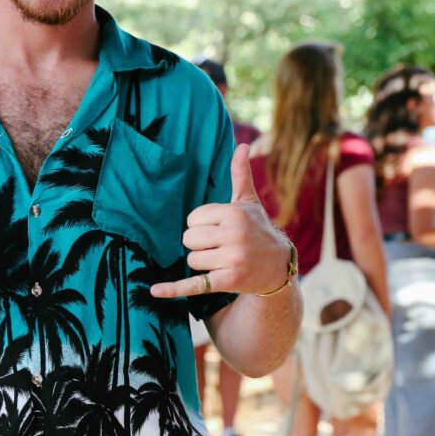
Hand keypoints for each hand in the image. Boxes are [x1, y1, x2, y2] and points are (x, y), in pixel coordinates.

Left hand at [151, 144, 290, 298]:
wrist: (279, 266)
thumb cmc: (258, 230)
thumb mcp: (249, 202)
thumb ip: (240, 175)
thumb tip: (243, 145)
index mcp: (235, 213)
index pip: (193, 219)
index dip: (200, 225)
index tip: (217, 229)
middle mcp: (235, 235)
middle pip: (189, 239)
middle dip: (198, 244)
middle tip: (218, 246)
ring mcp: (233, 259)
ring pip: (192, 260)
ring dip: (201, 262)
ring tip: (221, 260)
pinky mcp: (229, 281)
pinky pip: (194, 284)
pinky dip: (174, 289)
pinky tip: (155, 290)